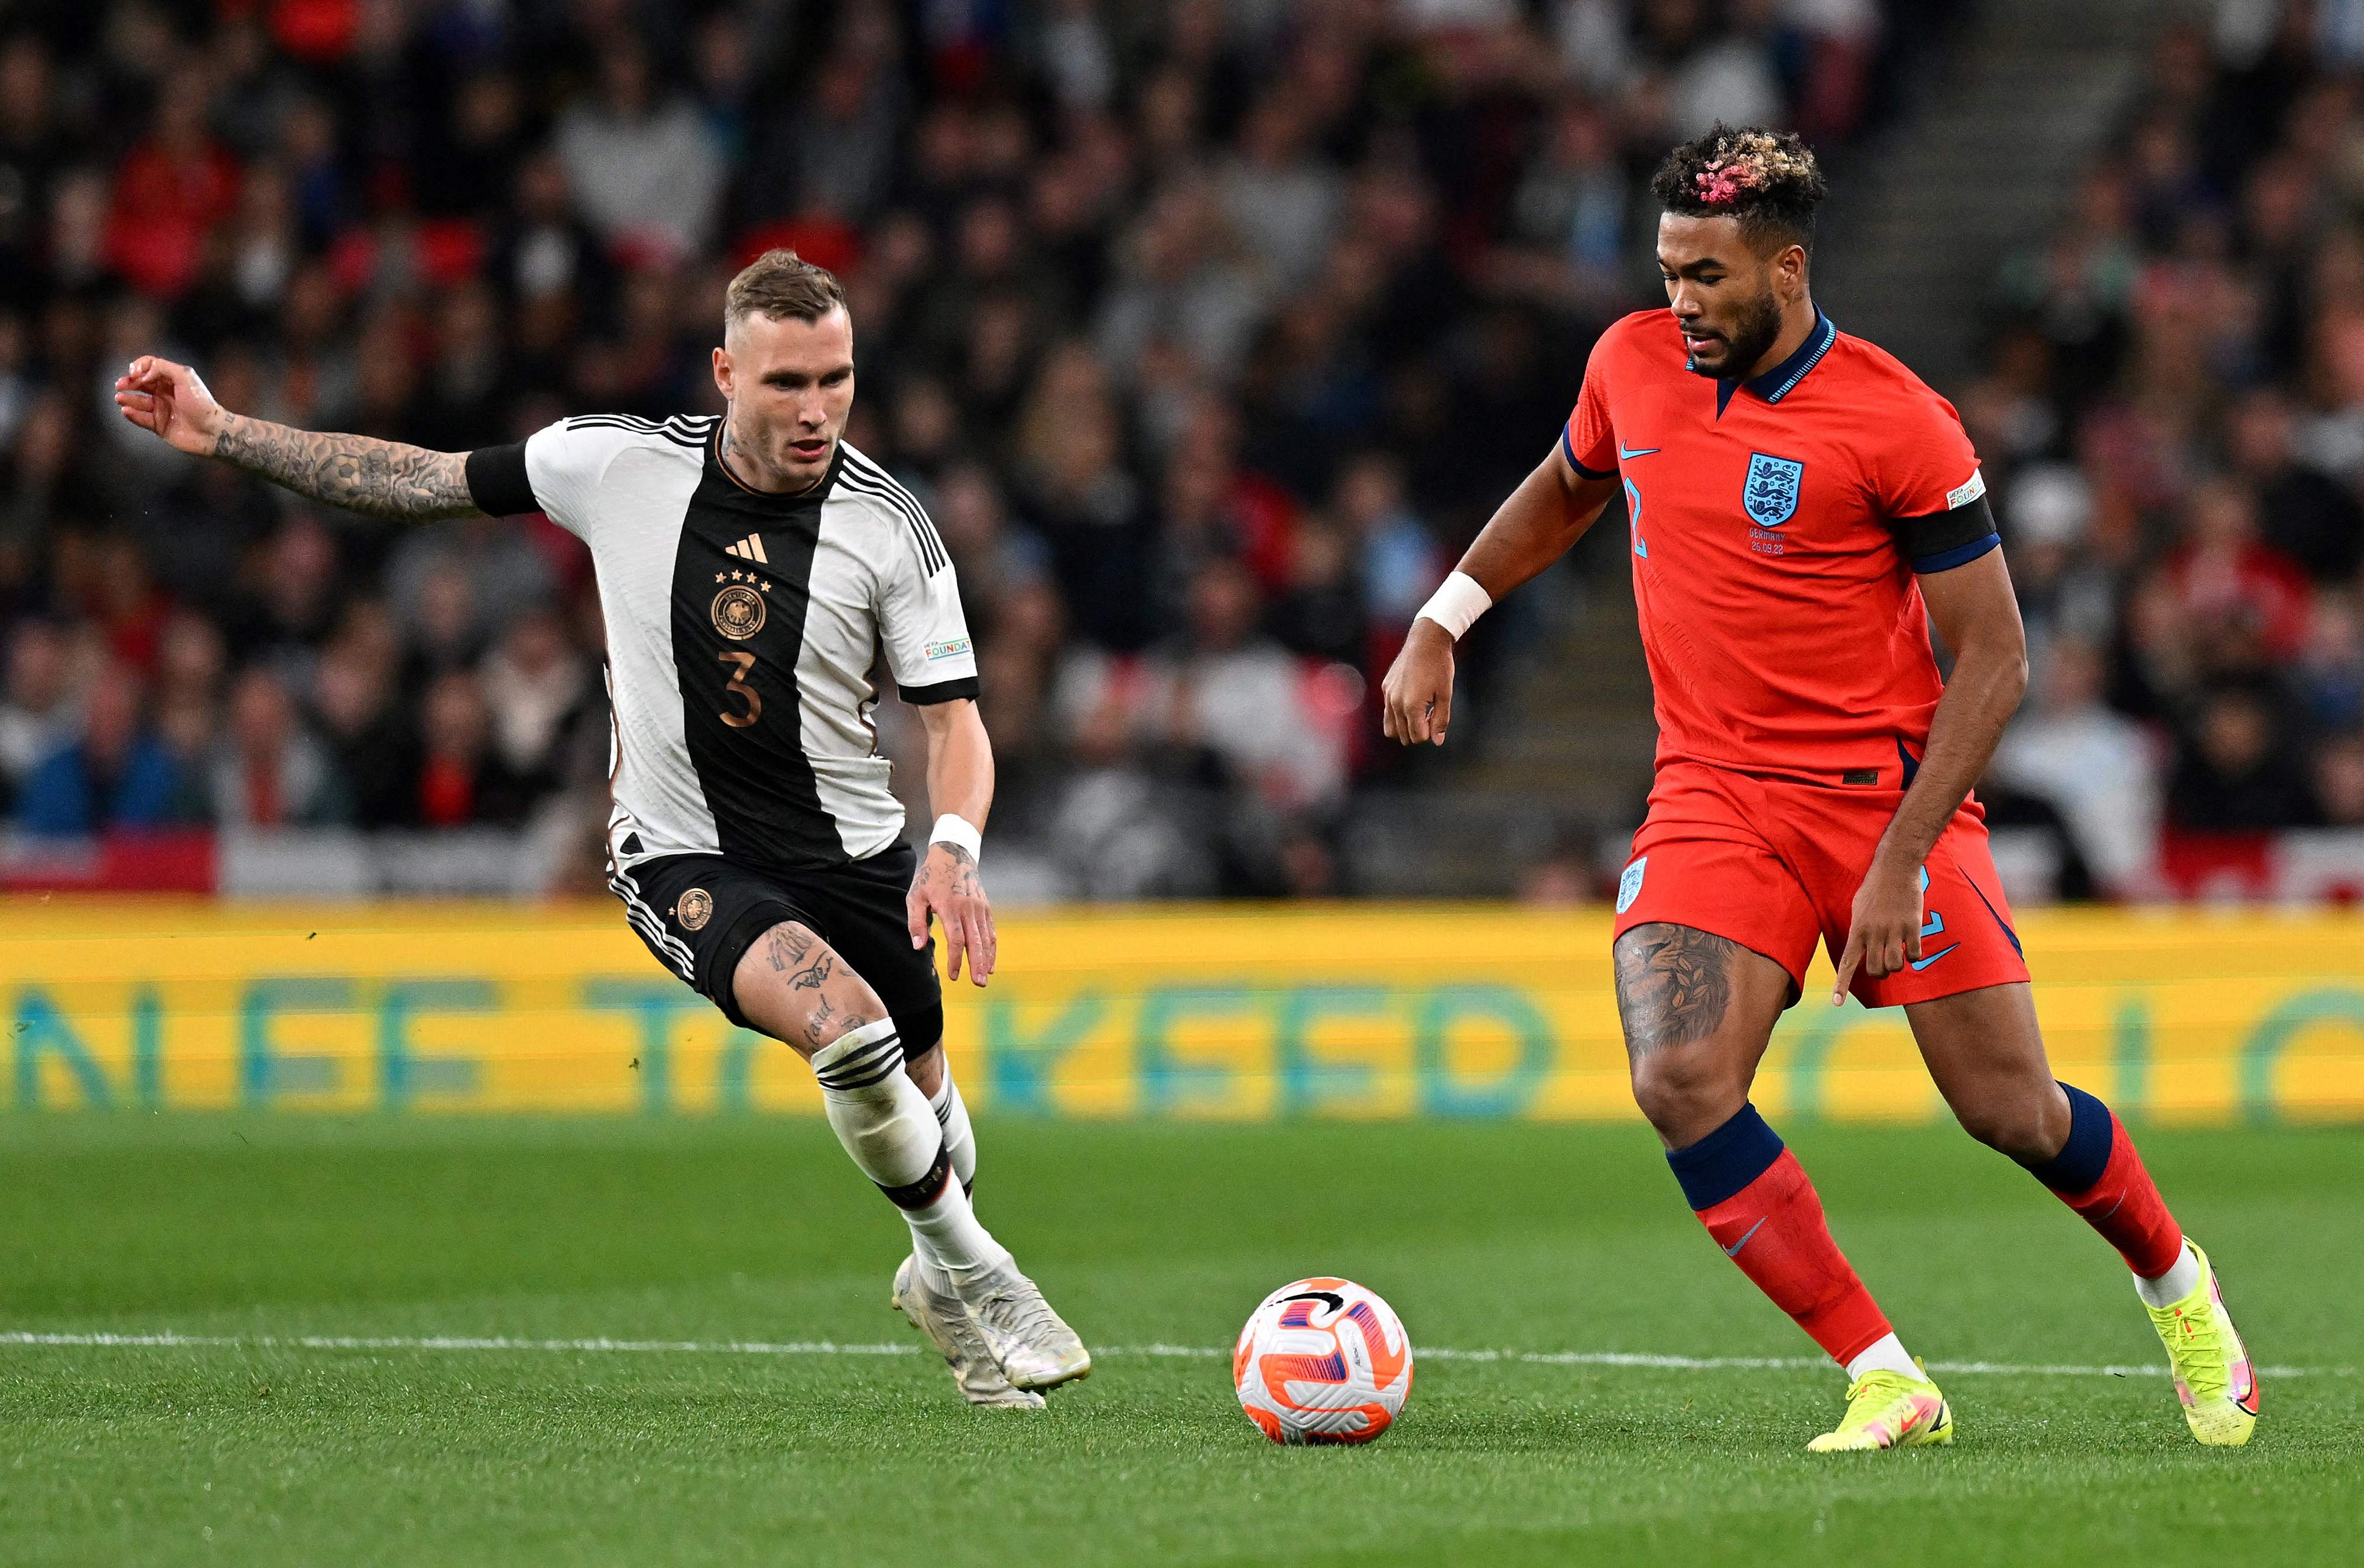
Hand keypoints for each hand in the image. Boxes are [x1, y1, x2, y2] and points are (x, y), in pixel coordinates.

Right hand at [112, 356, 227, 455]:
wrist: (211, 431)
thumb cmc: (201, 403)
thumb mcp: (184, 376)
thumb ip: (162, 368)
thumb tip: (142, 375)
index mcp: (172, 380)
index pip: (149, 368)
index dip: (139, 368)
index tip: (136, 374)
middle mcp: (165, 393)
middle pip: (140, 384)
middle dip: (128, 383)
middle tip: (120, 385)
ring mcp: (162, 409)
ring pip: (138, 401)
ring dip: (127, 398)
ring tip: (119, 397)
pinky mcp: (159, 425)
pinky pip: (141, 418)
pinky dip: (132, 414)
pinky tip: (126, 410)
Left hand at [907, 841, 995, 987]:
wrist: (954, 854)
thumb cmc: (930, 877)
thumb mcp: (915, 896)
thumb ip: (916, 922)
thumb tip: (918, 947)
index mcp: (950, 907)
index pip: (956, 938)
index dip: (955, 959)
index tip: (953, 975)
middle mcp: (968, 908)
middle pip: (975, 941)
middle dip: (976, 964)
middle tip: (978, 984)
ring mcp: (979, 907)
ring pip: (985, 938)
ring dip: (986, 959)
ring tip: (985, 977)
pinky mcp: (985, 907)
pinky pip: (990, 931)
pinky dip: (992, 947)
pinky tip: (990, 962)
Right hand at [1381, 619, 1455, 745]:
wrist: (1426, 640)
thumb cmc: (1439, 665)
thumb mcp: (1446, 694)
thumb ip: (1441, 719)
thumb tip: (1437, 741)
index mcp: (1411, 705)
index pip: (1417, 737)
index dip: (1430, 733)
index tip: (1437, 717)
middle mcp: (1396, 702)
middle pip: (1403, 735)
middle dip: (1418, 732)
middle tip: (1430, 715)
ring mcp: (1388, 695)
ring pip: (1390, 728)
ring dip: (1405, 727)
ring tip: (1419, 713)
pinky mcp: (1386, 687)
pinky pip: (1388, 711)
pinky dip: (1398, 714)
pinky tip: (1412, 700)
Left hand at [1831, 852, 1923, 1004]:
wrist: (1894, 868)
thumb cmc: (1874, 887)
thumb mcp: (1857, 908)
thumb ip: (1858, 931)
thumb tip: (1859, 949)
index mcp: (1857, 929)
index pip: (1847, 963)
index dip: (1841, 985)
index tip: (1836, 1004)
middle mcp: (1874, 933)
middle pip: (1875, 970)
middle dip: (1880, 973)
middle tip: (1884, 963)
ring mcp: (1894, 930)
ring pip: (1895, 966)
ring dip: (1897, 966)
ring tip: (1899, 953)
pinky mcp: (1913, 926)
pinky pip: (1914, 955)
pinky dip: (1915, 956)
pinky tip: (1914, 946)